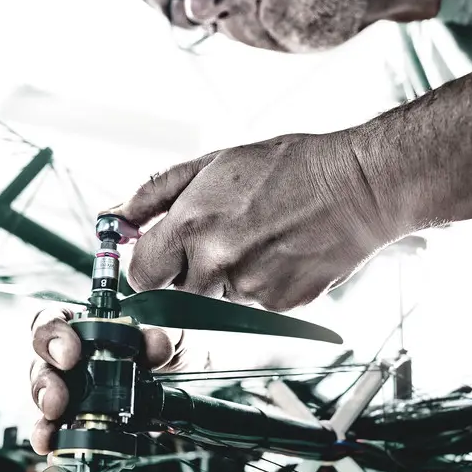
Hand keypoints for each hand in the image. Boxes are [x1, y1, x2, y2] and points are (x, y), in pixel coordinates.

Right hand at [28, 308, 186, 454]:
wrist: (183, 387)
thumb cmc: (166, 353)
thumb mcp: (170, 338)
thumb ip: (160, 336)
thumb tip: (153, 345)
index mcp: (84, 329)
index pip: (52, 322)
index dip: (53, 335)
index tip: (70, 353)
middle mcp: (70, 360)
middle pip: (41, 365)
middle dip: (44, 384)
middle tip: (57, 400)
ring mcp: (70, 392)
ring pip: (43, 401)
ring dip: (43, 419)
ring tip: (50, 433)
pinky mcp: (77, 422)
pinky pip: (56, 432)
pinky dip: (53, 443)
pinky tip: (54, 452)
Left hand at [115, 131, 401, 311]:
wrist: (356, 187)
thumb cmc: (286, 167)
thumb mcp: (212, 164)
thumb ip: (154, 194)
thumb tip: (115, 218)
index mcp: (191, 226)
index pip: (140, 275)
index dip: (147, 266)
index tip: (159, 256)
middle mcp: (215, 264)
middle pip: (175, 292)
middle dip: (187, 270)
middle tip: (220, 237)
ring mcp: (246, 289)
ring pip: (213, 300)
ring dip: (223, 277)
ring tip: (257, 239)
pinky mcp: (276, 306)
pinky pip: (249, 306)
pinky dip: (257, 285)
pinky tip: (279, 253)